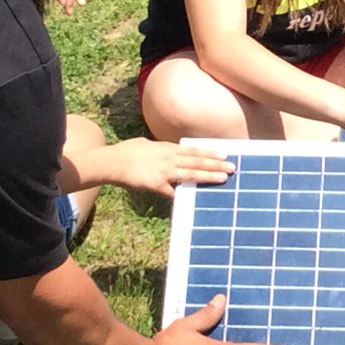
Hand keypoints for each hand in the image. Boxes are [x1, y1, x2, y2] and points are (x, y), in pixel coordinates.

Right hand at [102, 138, 234, 197]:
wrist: (111, 161)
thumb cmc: (126, 152)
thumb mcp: (146, 144)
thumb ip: (159, 148)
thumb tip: (167, 149)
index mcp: (167, 148)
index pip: (193, 150)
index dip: (209, 153)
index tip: (224, 154)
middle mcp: (169, 157)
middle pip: (197, 160)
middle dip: (216, 164)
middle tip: (233, 166)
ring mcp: (163, 170)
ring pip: (191, 173)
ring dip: (208, 175)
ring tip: (224, 178)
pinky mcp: (156, 183)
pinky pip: (172, 192)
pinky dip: (182, 196)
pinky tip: (194, 200)